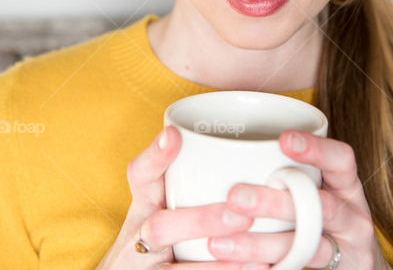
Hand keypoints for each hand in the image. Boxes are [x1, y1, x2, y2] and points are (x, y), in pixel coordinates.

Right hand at [95, 125, 269, 269]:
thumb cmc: (158, 235)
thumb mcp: (160, 203)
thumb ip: (187, 179)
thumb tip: (246, 148)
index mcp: (144, 204)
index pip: (140, 175)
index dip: (155, 156)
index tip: (174, 136)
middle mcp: (139, 234)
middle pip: (160, 226)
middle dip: (201, 222)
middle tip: (241, 216)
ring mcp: (145, 266)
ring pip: (174, 268)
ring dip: (215, 265)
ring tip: (253, 258)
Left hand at [206, 130, 392, 269]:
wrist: (358, 263)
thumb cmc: (323, 213)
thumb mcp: (319, 187)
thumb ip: (287, 170)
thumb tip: (219, 150)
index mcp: (346, 185)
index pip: (341, 159)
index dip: (317, 149)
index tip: (283, 140)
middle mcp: (352, 215)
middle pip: (320, 205)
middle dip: (275, 202)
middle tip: (234, 196)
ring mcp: (347, 247)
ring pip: (306, 245)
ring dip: (260, 245)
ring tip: (219, 243)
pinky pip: (297, 268)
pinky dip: (265, 268)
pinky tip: (236, 265)